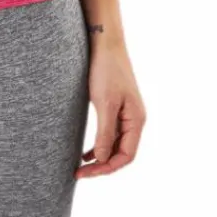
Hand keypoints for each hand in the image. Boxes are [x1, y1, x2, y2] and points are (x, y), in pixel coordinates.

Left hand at [76, 42, 144, 178]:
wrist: (105, 42)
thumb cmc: (106, 70)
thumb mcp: (104, 102)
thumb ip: (105, 132)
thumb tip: (102, 159)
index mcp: (136, 120)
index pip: (126, 155)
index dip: (107, 167)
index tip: (87, 173)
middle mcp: (134, 119)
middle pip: (121, 153)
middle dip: (102, 165)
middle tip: (79, 174)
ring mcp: (126, 113)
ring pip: (115, 144)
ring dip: (100, 157)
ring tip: (81, 167)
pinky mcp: (115, 106)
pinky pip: (110, 133)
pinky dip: (99, 144)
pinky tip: (86, 151)